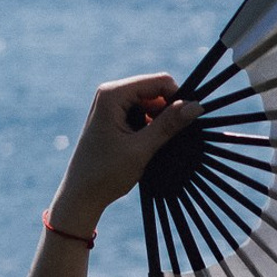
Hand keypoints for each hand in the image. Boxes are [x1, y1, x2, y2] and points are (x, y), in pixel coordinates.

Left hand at [48, 73, 195, 235]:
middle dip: (168, 111)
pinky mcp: (114, 118)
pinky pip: (142, 114)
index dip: (178, 98)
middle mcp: (111, 93)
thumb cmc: (106, 173)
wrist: (81, 194)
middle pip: (155, 91)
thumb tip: (196, 106)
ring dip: (160, 122)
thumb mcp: (142, 149)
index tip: (189, 122)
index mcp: (113, 94)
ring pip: (150, 104)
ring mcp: (111, 105)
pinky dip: (151, 128)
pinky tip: (149, 146)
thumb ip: (168, 125)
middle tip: (170, 139)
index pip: (159, 82)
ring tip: (156, 146)